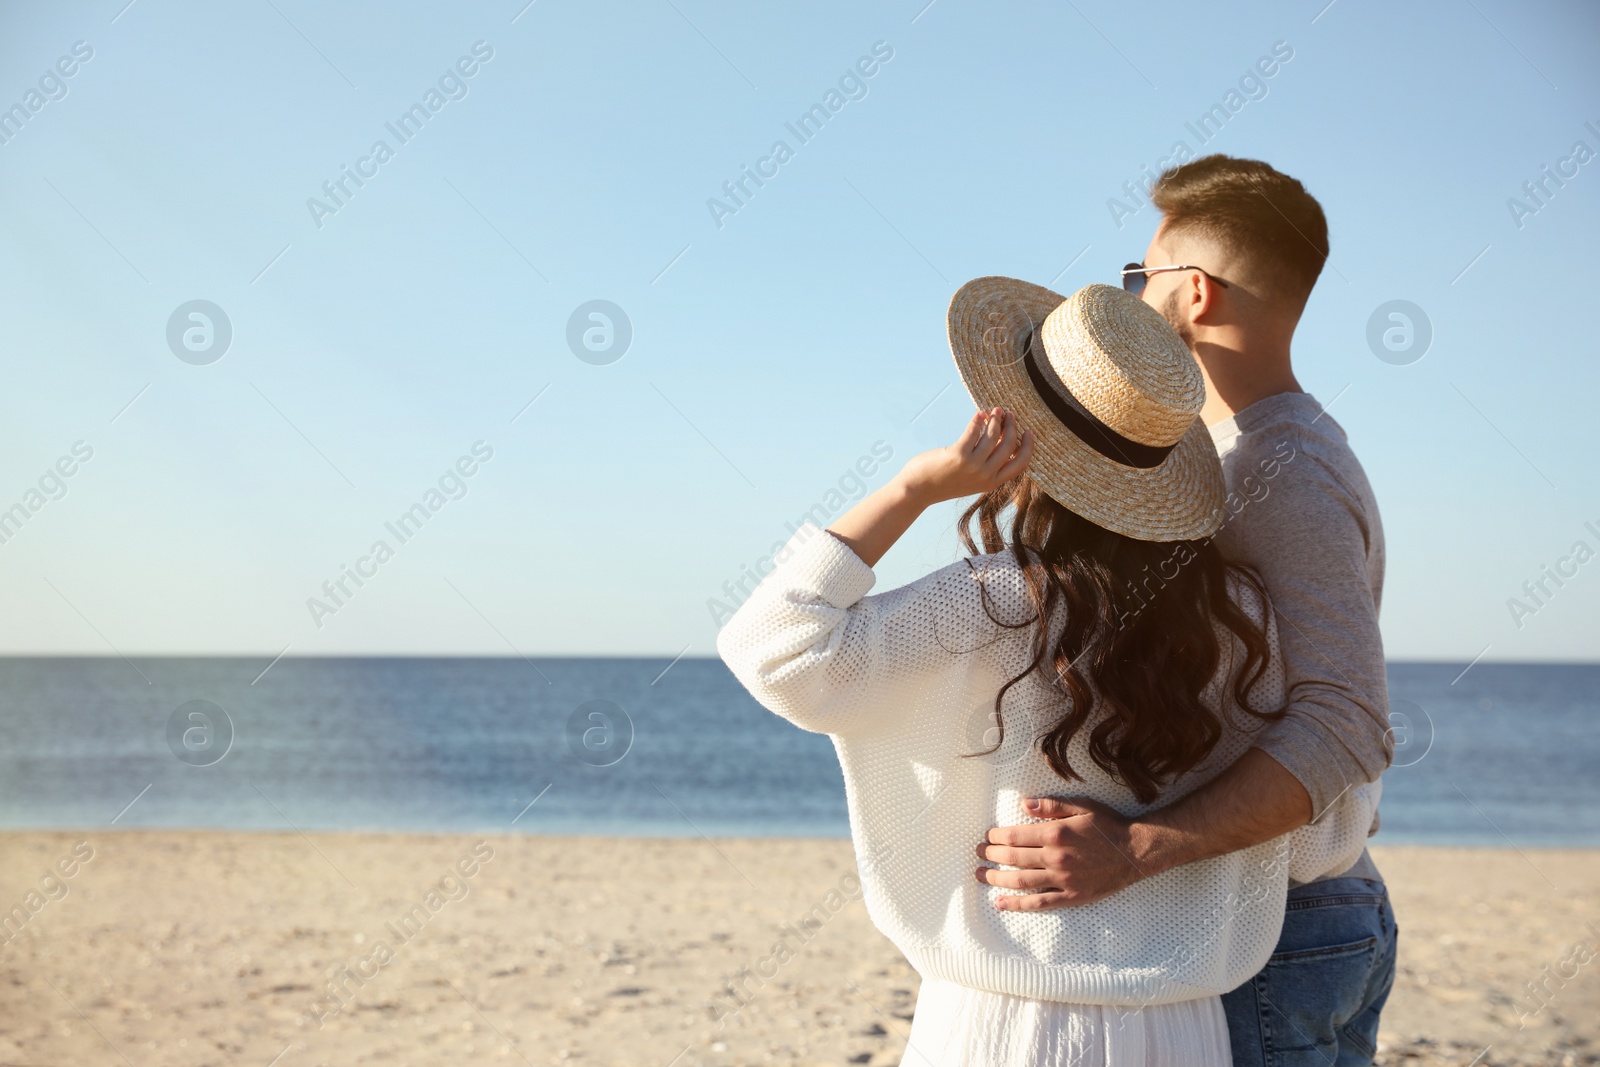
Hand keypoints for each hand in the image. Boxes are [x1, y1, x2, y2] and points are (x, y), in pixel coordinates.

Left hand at [898, 407, 1033, 505]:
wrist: (918, 490)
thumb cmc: (943, 482)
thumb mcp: (970, 478)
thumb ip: (985, 463)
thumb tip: (998, 434)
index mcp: (991, 483)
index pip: (1020, 464)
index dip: (1027, 446)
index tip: (1028, 431)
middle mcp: (985, 476)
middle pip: (1009, 446)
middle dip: (1011, 427)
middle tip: (1008, 414)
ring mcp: (973, 466)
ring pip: (993, 436)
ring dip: (995, 420)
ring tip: (994, 411)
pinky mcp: (959, 454)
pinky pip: (974, 431)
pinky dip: (978, 420)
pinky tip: (978, 414)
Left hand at [975, 797, 1153, 910]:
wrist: (1135, 851)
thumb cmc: (1108, 825)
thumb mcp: (1081, 806)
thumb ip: (1051, 805)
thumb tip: (1023, 803)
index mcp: (1056, 833)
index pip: (1015, 836)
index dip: (996, 837)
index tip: (986, 837)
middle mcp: (1055, 858)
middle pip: (1013, 858)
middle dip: (991, 855)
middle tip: (978, 854)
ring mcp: (1062, 880)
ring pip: (1020, 881)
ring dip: (996, 878)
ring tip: (980, 875)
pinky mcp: (1071, 897)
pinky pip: (1039, 903)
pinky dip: (1017, 904)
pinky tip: (1000, 902)